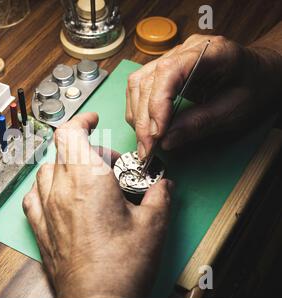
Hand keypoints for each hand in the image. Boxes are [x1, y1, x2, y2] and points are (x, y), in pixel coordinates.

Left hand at [22, 112, 173, 297]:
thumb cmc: (120, 268)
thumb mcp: (153, 226)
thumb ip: (160, 196)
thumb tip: (164, 185)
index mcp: (88, 179)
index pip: (71, 132)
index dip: (82, 120)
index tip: (93, 121)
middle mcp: (61, 190)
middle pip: (62, 149)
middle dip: (87, 147)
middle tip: (109, 164)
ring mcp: (46, 209)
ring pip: (46, 170)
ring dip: (66, 165)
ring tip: (87, 179)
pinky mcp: (40, 229)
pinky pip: (33, 196)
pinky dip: (45, 188)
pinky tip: (58, 197)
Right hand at [126, 34, 281, 159]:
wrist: (260, 74)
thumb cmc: (254, 87)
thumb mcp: (235, 110)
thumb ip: (200, 123)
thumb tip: (166, 141)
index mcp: (211, 51)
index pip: (170, 71)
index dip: (158, 103)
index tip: (157, 133)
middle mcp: (186, 50)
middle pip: (149, 81)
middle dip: (144, 119)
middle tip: (147, 149)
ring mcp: (172, 57)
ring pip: (138, 84)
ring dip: (137, 117)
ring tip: (145, 143)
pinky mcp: (164, 70)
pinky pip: (139, 87)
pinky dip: (138, 111)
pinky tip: (145, 129)